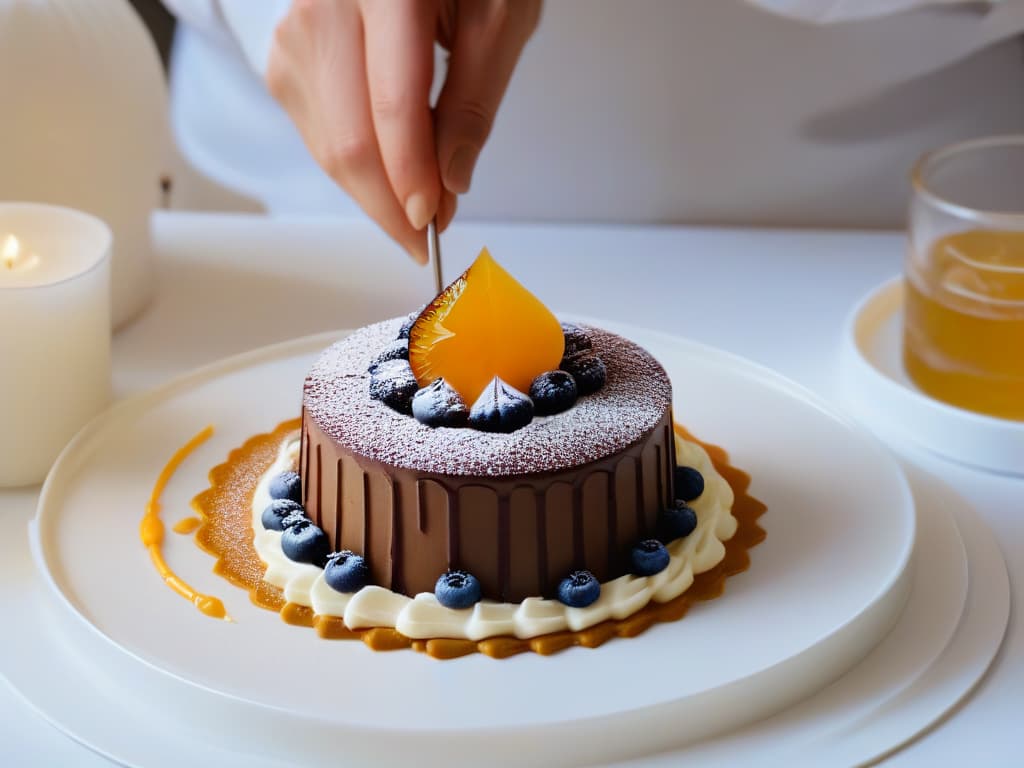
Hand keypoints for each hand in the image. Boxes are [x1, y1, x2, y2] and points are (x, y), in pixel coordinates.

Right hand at [267, 0, 541, 263]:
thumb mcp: (499, 18)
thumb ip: (475, 100)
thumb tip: (453, 180)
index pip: (392, 107)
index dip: (412, 177)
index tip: (433, 221)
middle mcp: (327, 7)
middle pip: (350, 140)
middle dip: (390, 204)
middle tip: (426, 237)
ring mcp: (297, 34)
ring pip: (330, 147)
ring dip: (374, 194)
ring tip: (418, 205)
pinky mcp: (286, 58)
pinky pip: (320, 136)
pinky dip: (357, 168)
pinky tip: (391, 172)